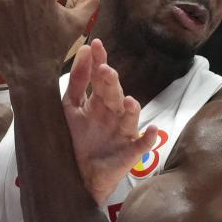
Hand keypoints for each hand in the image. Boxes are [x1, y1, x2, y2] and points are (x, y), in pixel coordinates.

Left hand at [63, 39, 157, 205]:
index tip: (95, 44)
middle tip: (104, 70)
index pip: (99, 78)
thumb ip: (76, 82)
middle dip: (110, 83)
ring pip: (129, 117)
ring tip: (128, 101)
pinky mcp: (129, 153)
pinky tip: (151, 131)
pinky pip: (141, 145)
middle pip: (113, 95)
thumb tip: (84, 50)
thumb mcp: (70, 109)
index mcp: (98, 102)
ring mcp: (123, 133)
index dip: (99, 61)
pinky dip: (148, 139)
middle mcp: (112, 114)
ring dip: (131, 109)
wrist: (79, 177)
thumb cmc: (78, 139)